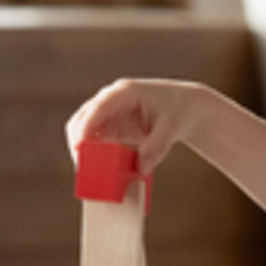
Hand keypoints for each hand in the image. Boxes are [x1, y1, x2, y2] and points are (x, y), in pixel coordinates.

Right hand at [65, 79, 219, 174]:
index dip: (86, 127)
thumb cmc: (180, 109)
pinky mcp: (113, 128)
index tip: (80, 148)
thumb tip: (140, 168)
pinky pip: (97, 143)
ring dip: (86, 152)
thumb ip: (156, 148)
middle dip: (79, 142)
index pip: (98, 108)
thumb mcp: (172, 128)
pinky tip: (102, 170)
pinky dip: (96, 156)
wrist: (186, 108)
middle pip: (83, 119)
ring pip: (86, 132)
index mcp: (125, 91)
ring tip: (91, 173)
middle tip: (83, 167)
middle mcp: (112, 100)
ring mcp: (110, 113)